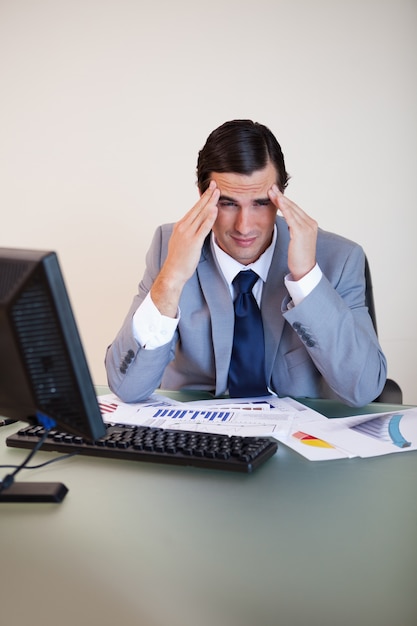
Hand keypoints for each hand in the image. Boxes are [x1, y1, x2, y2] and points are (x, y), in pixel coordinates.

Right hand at [151, 181, 219, 316]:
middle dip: (207, 195)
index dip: (202, 198)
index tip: (209, 190)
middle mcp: (183, 227)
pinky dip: (209, 218)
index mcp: (180, 226)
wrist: (172, 272)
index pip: (193, 209)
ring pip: (200, 214)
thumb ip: (189, 233)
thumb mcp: (182, 242)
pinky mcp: (193, 242)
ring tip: (217, 192)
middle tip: (215, 184)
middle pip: (197, 208)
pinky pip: (203, 227)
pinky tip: (215, 210)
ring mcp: (187, 234)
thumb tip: (197, 228)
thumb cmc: (178, 260)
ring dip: (210, 202)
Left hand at [268, 184, 317, 279]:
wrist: (305, 270)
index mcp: (310, 224)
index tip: (276, 193)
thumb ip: (293, 229)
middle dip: (282, 196)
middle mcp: (310, 223)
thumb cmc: (299, 258)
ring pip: (292, 209)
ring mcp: (307, 227)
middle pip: (294, 206)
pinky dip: (284, 208)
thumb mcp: (296, 240)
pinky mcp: (301, 232)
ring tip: (272, 191)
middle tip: (272, 187)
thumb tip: (287, 221)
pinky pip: (291, 217)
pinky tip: (277, 201)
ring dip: (281, 199)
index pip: (296, 209)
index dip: (285, 200)